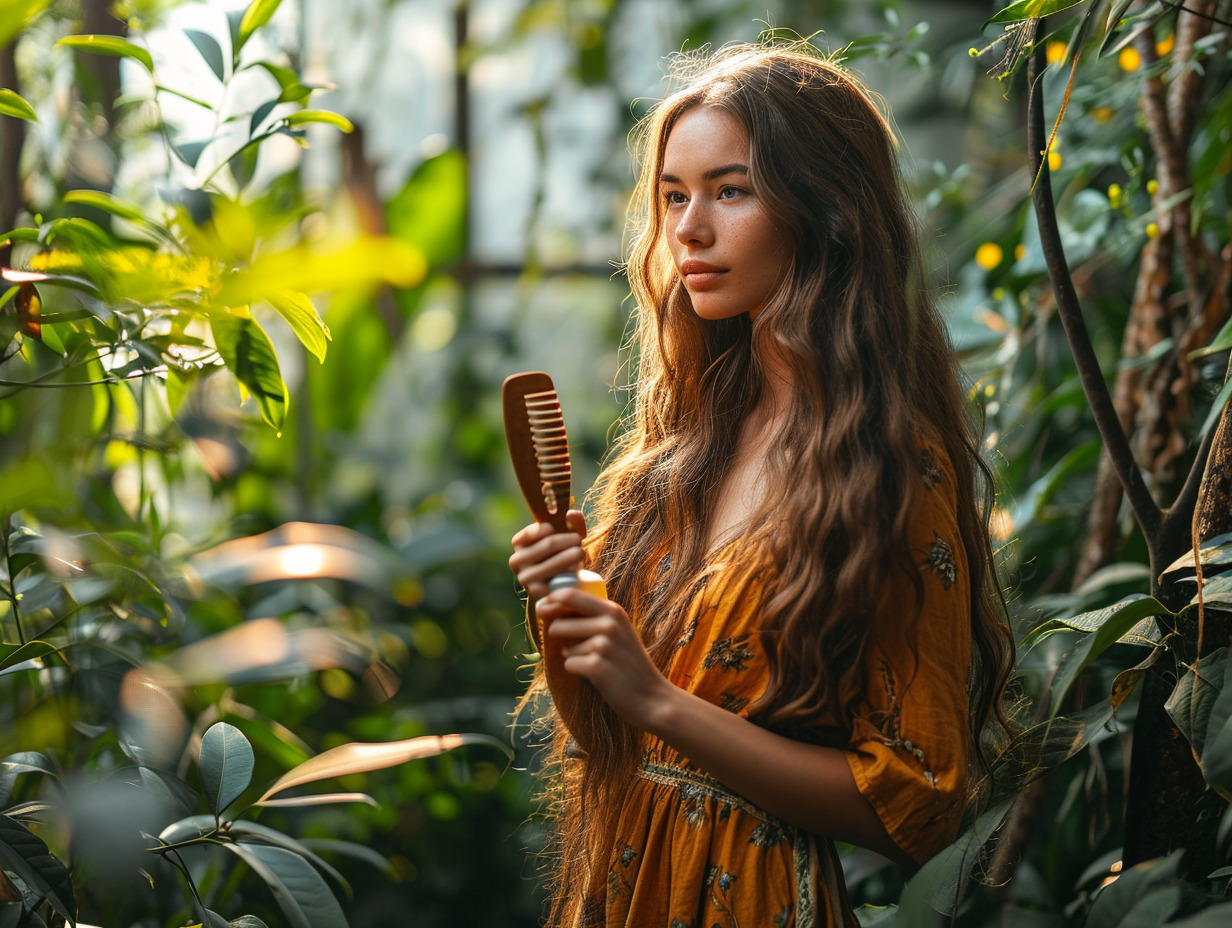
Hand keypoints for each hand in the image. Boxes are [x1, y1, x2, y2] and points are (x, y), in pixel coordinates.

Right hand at [508, 510, 586, 599]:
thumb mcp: (568, 533)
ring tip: (580, 553)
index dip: (548, 528)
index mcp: (519, 543)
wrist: (562, 578)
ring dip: (572, 556)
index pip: (530, 532)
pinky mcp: (535, 591)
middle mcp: (516, 560)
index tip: (559, 527)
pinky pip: (554, 580)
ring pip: (553, 563)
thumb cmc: (563, 550)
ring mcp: (524, 577)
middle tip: (579, 539)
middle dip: (569, 540)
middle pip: (549, 544)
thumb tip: (572, 514)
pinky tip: (575, 570)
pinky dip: (568, 574)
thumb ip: (572, 522)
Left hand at [537, 586, 674, 732]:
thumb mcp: (617, 630)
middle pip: (559, 623)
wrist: (652, 696)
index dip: (549, 601)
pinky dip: (577, 671)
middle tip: (576, 647)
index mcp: (613, 610)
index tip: (543, 609)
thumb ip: (592, 616)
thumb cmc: (628, 662)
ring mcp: (603, 644)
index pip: (568, 594)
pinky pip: (569, 664)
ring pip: (564, 647)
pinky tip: (596, 675)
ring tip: (595, 662)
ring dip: (573, 656)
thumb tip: (547, 606)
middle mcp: (609, 623)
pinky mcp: (596, 666)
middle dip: (558, 636)